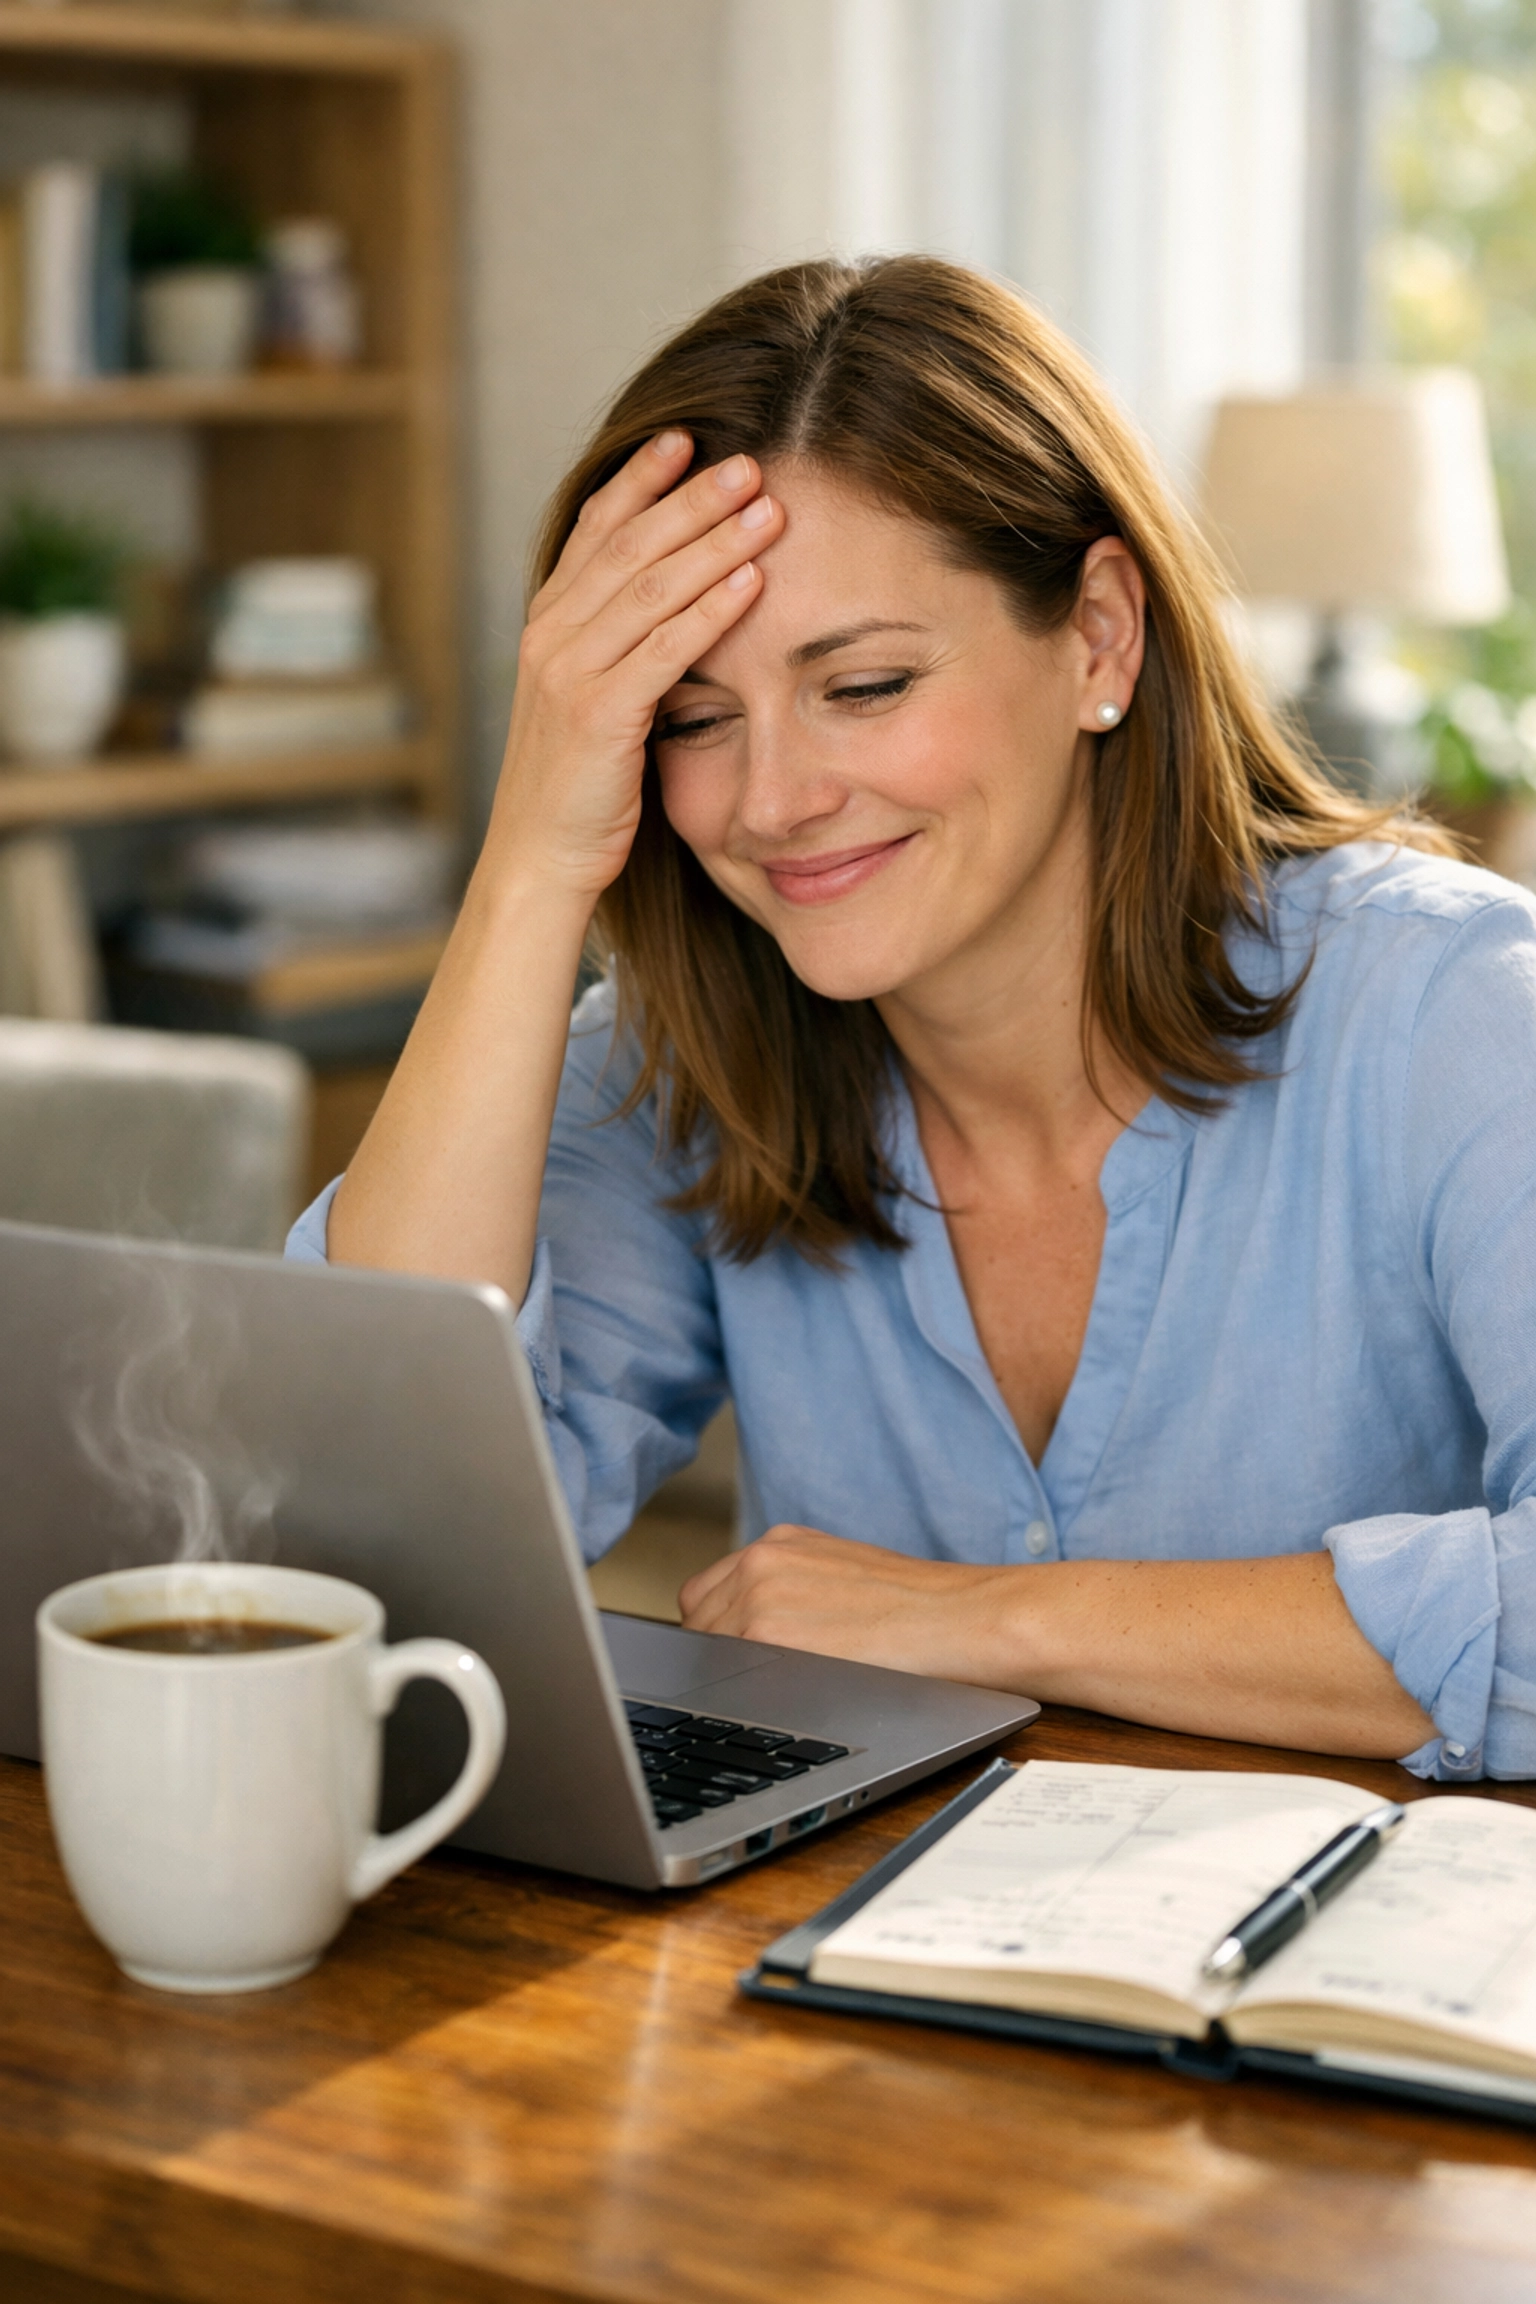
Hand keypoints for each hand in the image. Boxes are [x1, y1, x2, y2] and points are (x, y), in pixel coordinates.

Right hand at [487, 432, 784, 899]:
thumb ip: (621, 645)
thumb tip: (678, 597)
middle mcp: (552, 636)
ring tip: (768, 507)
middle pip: (629, 545)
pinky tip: (752, 582)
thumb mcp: (594, 698)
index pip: (597, 529)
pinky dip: (711, 611)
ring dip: (714, 542)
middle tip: (752, 460)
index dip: (641, 479)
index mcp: (549, 623)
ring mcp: (569, 673)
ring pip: (650, 588)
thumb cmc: (581, 785)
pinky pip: (664, 650)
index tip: (688, 437)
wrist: (540, 856)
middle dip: (692, 498)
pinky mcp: (598, 715)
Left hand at [678, 1524, 1025, 1686]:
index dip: (717, 1635)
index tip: (736, 1659)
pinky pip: (726, 1678)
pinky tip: (788, 1704)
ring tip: (784, 1697)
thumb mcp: (845, 1575)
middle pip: (695, 1628)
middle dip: (719, 1659)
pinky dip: (745, 1697)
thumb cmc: (923, 1609)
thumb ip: (792, 1588)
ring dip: (732, 1681)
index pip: (706, 1596)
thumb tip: (753, 1627)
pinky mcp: (769, 1640)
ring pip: (705, 1657)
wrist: (967, 1620)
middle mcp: (760, 1563)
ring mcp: (758, 1600)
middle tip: (764, 1686)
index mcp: (779, 1545)